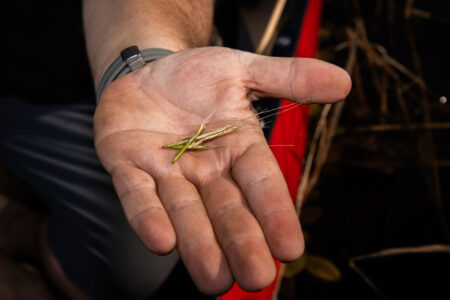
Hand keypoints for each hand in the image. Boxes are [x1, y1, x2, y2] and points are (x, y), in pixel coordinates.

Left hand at [94, 47, 350, 294]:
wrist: (147, 71)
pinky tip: (161, 242)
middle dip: (240, 242)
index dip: (276, 213)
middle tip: (255, 278)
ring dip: (197, 244)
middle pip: (226, 209)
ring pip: (185, 212)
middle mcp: (205, 168)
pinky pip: (138, 194)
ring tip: (213, 279)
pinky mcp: (127, 165)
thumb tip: (344, 82)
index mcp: (237, 148)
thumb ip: (288, 78)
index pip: (261, 182)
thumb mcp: (243, 69)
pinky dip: (148, 217)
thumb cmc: (197, 76)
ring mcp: (165, 170)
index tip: (291, 248)